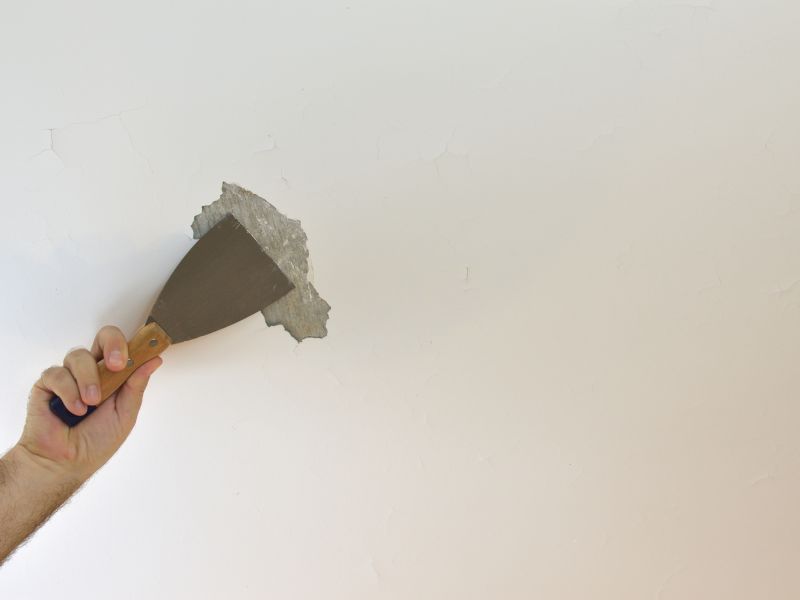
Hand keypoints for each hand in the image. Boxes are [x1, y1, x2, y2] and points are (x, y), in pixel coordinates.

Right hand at [17, 325, 162, 482]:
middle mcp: (93, 371)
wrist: (65, 463)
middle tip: (117, 365)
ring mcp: (70, 376)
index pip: (124, 348)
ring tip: (91, 403)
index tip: (142, 351)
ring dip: (88, 379)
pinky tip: (75, 409)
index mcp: (114, 376)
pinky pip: (57, 374)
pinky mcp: (47, 384)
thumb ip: (136, 386)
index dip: (133, 344)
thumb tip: (154, 360)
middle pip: (103, 337)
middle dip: (113, 345)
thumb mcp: (125, 414)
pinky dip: (69, 392)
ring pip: (79, 355)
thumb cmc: (95, 442)